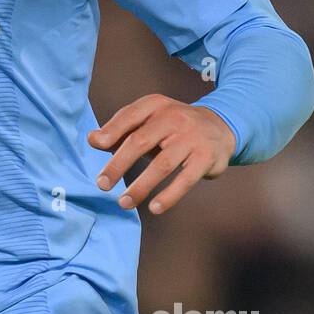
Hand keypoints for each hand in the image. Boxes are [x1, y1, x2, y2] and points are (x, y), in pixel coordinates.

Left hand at [87, 95, 235, 216]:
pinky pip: (186, 179)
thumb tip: (93, 139)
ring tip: (124, 203)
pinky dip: (169, 196)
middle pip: (141, 141)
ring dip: (141, 187)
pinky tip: (155, 208)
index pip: (129, 116)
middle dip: (118, 165)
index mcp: (155, 105)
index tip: (96, 145)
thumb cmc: (172, 128)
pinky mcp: (206, 158)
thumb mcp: (149, 120)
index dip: (112, 130)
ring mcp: (192, 138)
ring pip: (162, 165)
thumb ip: (121, 129)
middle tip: (102, 184)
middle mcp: (174, 117)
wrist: (220, 127)